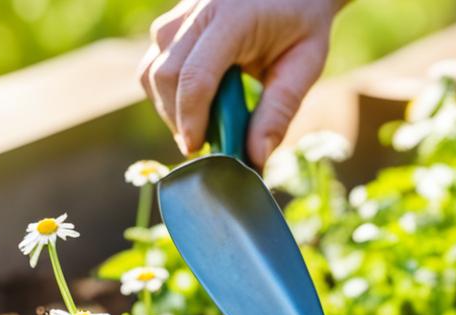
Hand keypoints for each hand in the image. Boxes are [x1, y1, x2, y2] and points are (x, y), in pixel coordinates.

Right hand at [137, 0, 341, 167]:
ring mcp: (180, 13)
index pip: (195, 76)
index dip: (190, 119)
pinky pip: (154, 63)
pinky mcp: (173, 22)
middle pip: (163, 75)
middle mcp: (197, 11)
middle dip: (177, 119)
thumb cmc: (303, 21)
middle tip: (203, 145)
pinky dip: (168, 92)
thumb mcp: (306, 64)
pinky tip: (197, 103)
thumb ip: (280, 110)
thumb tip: (256, 159)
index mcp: (233, 18)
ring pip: (150, 70)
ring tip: (202, 124)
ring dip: (169, 107)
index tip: (197, 150)